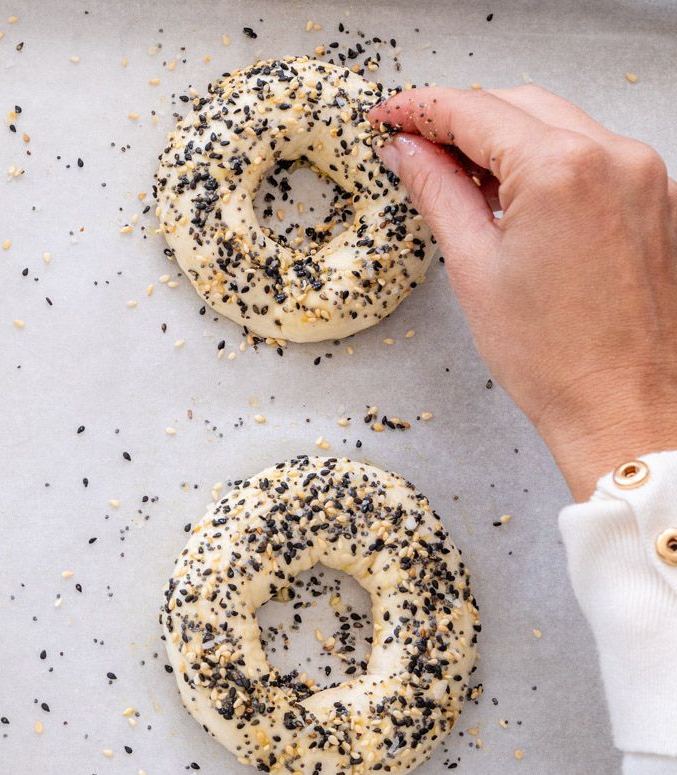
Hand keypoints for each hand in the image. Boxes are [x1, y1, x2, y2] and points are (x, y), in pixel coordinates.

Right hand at [368, 85, 676, 499]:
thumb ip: (436, 192)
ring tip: (454, 176)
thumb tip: (407, 152)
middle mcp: (613, 157)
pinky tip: (508, 193)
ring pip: (555, 122)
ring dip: (501, 138)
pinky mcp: (656, 196)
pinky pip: (589, 152)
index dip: (418, 110)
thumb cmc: (556, 357)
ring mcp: (643, 174)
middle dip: (458, 119)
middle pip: (516, 105)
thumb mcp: (472, 266)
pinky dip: (543, 158)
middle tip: (409, 147)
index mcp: (563, 169)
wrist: (625, 407)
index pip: (474, 111)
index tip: (387, 119)